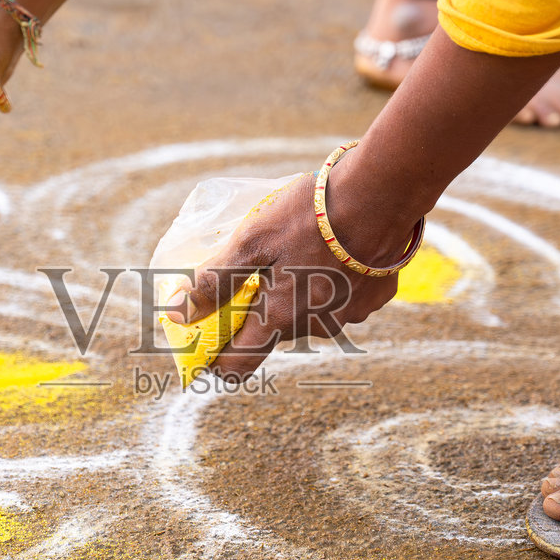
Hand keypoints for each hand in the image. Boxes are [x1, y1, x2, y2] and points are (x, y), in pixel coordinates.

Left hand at [162, 161, 419, 379]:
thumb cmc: (311, 216)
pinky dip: (336, 280)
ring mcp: (351, 315)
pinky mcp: (377, 297)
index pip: (239, 365)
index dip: (217, 363)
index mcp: (280, 318)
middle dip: (262, 309)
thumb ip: (215, 280)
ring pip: (312, 312)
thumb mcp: (252, 240)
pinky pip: (346, 297)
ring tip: (301, 250)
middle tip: (258, 269)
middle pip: (276, 331)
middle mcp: (316, 327)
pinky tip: (336, 249)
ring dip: (301, 292)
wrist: (381, 195)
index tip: (205, 352)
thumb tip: (177, 313)